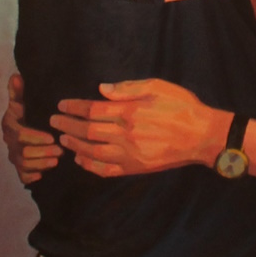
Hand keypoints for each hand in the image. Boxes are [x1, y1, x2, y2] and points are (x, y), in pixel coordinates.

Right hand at [1, 73, 62, 184]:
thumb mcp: (24, 100)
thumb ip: (20, 90)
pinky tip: (44, 175)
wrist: (30, 126)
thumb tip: (16, 76)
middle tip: (60, 151)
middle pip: (24, 152)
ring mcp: (15, 157)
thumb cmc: (29, 111)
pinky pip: (24, 177)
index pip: (20, 134)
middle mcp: (10, 142)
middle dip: (42, 152)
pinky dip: (33, 177)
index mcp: (10, 125)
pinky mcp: (20, 169)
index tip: (52, 137)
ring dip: (42, 163)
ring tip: (58, 159)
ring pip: (25, 165)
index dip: (36, 137)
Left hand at [50, 78, 231, 177]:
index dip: (74, 107)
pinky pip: (105, 170)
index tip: (61, 105)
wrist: (202, 136)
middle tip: (54, 121)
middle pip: (87, 130)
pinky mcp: (135, 168)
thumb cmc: (182, 106)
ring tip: (63, 138)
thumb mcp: (158, 87)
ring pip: (92, 151)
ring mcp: (129, 154)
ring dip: (74, 145)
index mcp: (130, 111)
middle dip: (67, 124)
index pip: (92, 110)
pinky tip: (80, 160)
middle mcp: (126, 134)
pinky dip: (89, 166)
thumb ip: (128, 88)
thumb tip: (101, 88)